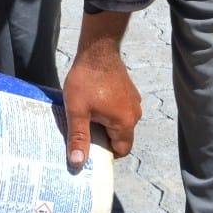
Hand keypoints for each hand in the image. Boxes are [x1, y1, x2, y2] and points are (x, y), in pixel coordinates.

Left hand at [63, 12, 139, 167]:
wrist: (97, 49)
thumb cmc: (86, 80)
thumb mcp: (77, 111)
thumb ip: (78, 138)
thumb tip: (78, 163)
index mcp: (125, 122)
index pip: (121, 151)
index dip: (105, 154)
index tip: (90, 150)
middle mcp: (135, 114)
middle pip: (120, 137)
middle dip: (103, 139)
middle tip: (84, 135)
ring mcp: (134, 101)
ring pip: (120, 123)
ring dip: (105, 124)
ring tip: (86, 119)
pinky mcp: (129, 91)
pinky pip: (120, 110)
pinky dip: (108, 112)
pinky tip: (93, 105)